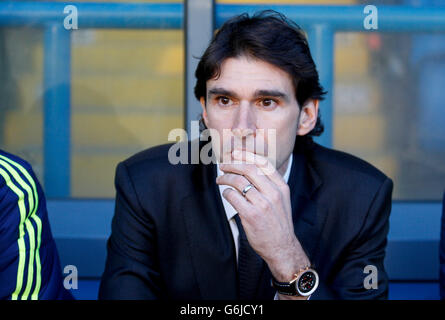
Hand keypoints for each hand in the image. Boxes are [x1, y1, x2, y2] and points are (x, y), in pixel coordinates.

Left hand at [216, 149, 310, 282]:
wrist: (282, 247)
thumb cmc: (278, 223)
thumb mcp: (281, 200)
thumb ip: (270, 185)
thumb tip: (249, 169)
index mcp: (281, 187)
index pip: (263, 163)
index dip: (247, 155)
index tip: (235, 153)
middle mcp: (273, 193)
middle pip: (249, 169)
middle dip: (233, 164)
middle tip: (223, 165)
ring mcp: (263, 204)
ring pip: (239, 181)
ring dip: (225, 178)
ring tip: (220, 179)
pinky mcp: (251, 215)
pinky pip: (233, 196)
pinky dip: (226, 192)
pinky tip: (226, 194)